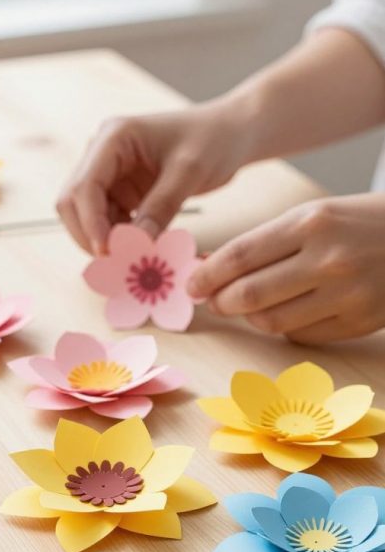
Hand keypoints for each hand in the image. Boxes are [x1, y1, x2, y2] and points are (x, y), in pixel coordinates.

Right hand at [57, 102, 250, 253]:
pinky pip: (109, 222)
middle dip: (91, 235)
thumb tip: (133, 246)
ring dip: (107, 241)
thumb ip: (160, 207)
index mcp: (113, 138)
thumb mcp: (189, 172)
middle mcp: (102, 154)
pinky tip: (143, 250)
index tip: (109, 254)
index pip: (84, 186)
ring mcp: (110, 174)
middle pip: (74, 203)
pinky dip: (121, 240)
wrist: (231, 133)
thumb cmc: (213, 140)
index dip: (90, 223)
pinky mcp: (121, 191)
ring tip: (136, 260)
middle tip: (119, 264)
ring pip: (88, 217)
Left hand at [189, 194, 384, 342]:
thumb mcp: (314, 216)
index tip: (192, 284)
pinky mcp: (359, 322)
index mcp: (311, 223)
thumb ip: (265, 242)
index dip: (208, 274)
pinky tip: (286, 312)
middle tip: (213, 300)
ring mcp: (346, 295)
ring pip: (271, 321)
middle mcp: (328, 260)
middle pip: (250, 294)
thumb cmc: (359, 223)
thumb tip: (211, 265)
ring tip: (247, 306)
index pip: (241, 255)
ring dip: (249, 317)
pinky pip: (301, 335)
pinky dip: (284, 327)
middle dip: (220, 301)